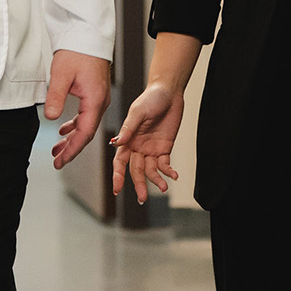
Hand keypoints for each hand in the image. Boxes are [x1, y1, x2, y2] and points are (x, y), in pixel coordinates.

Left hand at [44, 51, 111, 170]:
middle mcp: (100, 101)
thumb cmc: (77, 51)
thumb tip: (50, 118)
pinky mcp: (94, 92)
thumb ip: (56, 97)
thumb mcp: (61, 74)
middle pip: (87, 133)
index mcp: (95, 100)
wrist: (87, 33)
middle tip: (57, 160)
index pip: (85, 133)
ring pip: (86, 125)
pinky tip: (64, 129)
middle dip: (71, 148)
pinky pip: (86, 115)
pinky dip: (75, 125)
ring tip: (57, 148)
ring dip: (72, 138)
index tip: (61, 161)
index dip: (73, 150)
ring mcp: (98, 97)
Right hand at [108, 81, 183, 205]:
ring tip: (163, 187)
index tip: (116, 190)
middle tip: (142, 198)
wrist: (169, 92)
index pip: (119, 161)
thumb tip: (116, 143)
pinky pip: (165, 164)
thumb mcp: (138, 112)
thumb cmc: (150, 98)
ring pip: (151, 170)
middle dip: (138, 184)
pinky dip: (168, 171)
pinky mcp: (165, 147)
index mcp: (127, 139)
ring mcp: (151, 149)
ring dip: (156, 180)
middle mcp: (137, 147)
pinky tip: (174, 176)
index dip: (117, 176)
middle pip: (136, 170)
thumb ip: (128, 129)